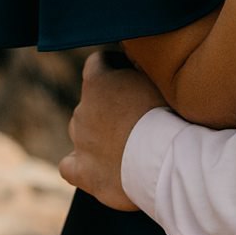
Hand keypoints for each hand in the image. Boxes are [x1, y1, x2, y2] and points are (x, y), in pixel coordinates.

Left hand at [58, 51, 167, 210]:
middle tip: (138, 114)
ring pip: (81, 131)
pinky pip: (68, 166)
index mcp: (97, 82)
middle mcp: (81, 110)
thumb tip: (131, 64)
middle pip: (91, 101)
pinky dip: (80, 164)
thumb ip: (135, 69)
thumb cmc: (166, 114)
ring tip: (128, 143)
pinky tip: (96, 165)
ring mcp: (80, 142)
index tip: (131, 72)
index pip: (97, 62)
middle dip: (109, 105)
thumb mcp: (155, 78)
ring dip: (98, 133)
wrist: (165, 159)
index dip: (114, 65)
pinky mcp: (83, 172)